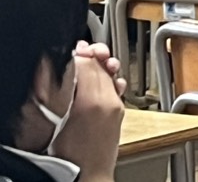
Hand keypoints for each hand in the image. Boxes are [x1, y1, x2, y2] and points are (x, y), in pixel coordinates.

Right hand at [50, 46, 123, 181]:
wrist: (88, 176)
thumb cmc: (68, 158)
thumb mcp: (55, 121)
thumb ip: (58, 93)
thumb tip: (58, 71)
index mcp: (92, 102)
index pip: (88, 65)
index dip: (79, 55)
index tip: (73, 50)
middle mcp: (109, 101)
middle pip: (101, 67)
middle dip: (91, 56)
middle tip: (81, 49)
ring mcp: (117, 107)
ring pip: (110, 75)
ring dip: (101, 65)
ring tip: (93, 58)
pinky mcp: (119, 113)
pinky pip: (115, 88)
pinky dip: (109, 79)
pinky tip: (104, 77)